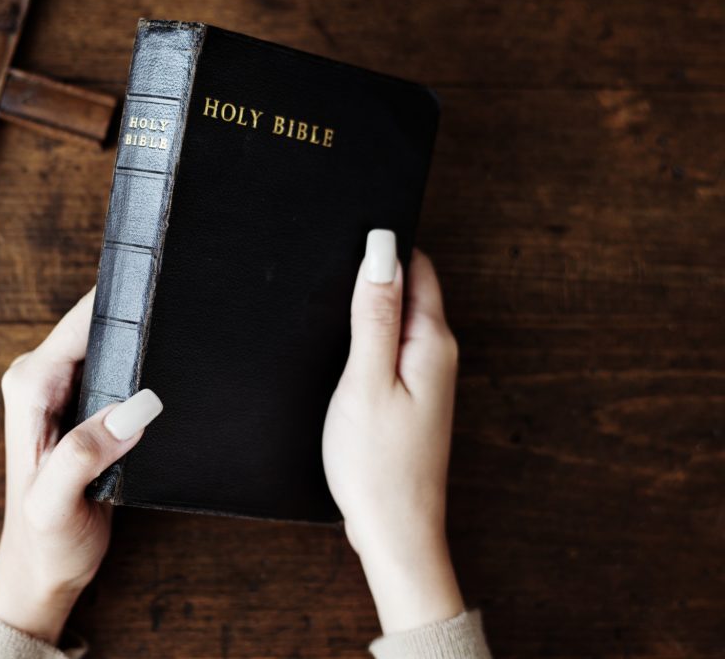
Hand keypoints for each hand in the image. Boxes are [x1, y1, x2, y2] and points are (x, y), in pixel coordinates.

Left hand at [0, 288, 162, 642]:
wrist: (42, 572)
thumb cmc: (44, 543)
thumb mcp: (55, 505)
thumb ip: (83, 454)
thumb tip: (131, 410)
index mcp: (29, 387)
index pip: (81, 322)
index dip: (123, 307)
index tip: (165, 302)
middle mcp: (41, 379)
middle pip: (98, 324)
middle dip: (139, 325)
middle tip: (183, 334)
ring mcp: (62, 391)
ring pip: (111, 344)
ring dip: (143, 348)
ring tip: (180, 356)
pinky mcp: (84, 406)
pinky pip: (117, 369)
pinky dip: (142, 372)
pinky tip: (165, 383)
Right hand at [323, 231, 463, 633]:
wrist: (394, 531)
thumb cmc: (377, 462)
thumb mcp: (365, 380)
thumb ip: (374, 314)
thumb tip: (382, 249)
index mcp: (431, 341)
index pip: (417, 265)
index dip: (384, 245)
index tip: (346, 234)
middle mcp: (438, 352)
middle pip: (410, 287)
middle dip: (374, 270)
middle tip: (328, 266)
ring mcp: (427, 376)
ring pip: (398, 317)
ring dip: (369, 304)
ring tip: (329, 303)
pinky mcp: (411, 395)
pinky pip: (392, 346)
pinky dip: (368, 335)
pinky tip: (341, 346)